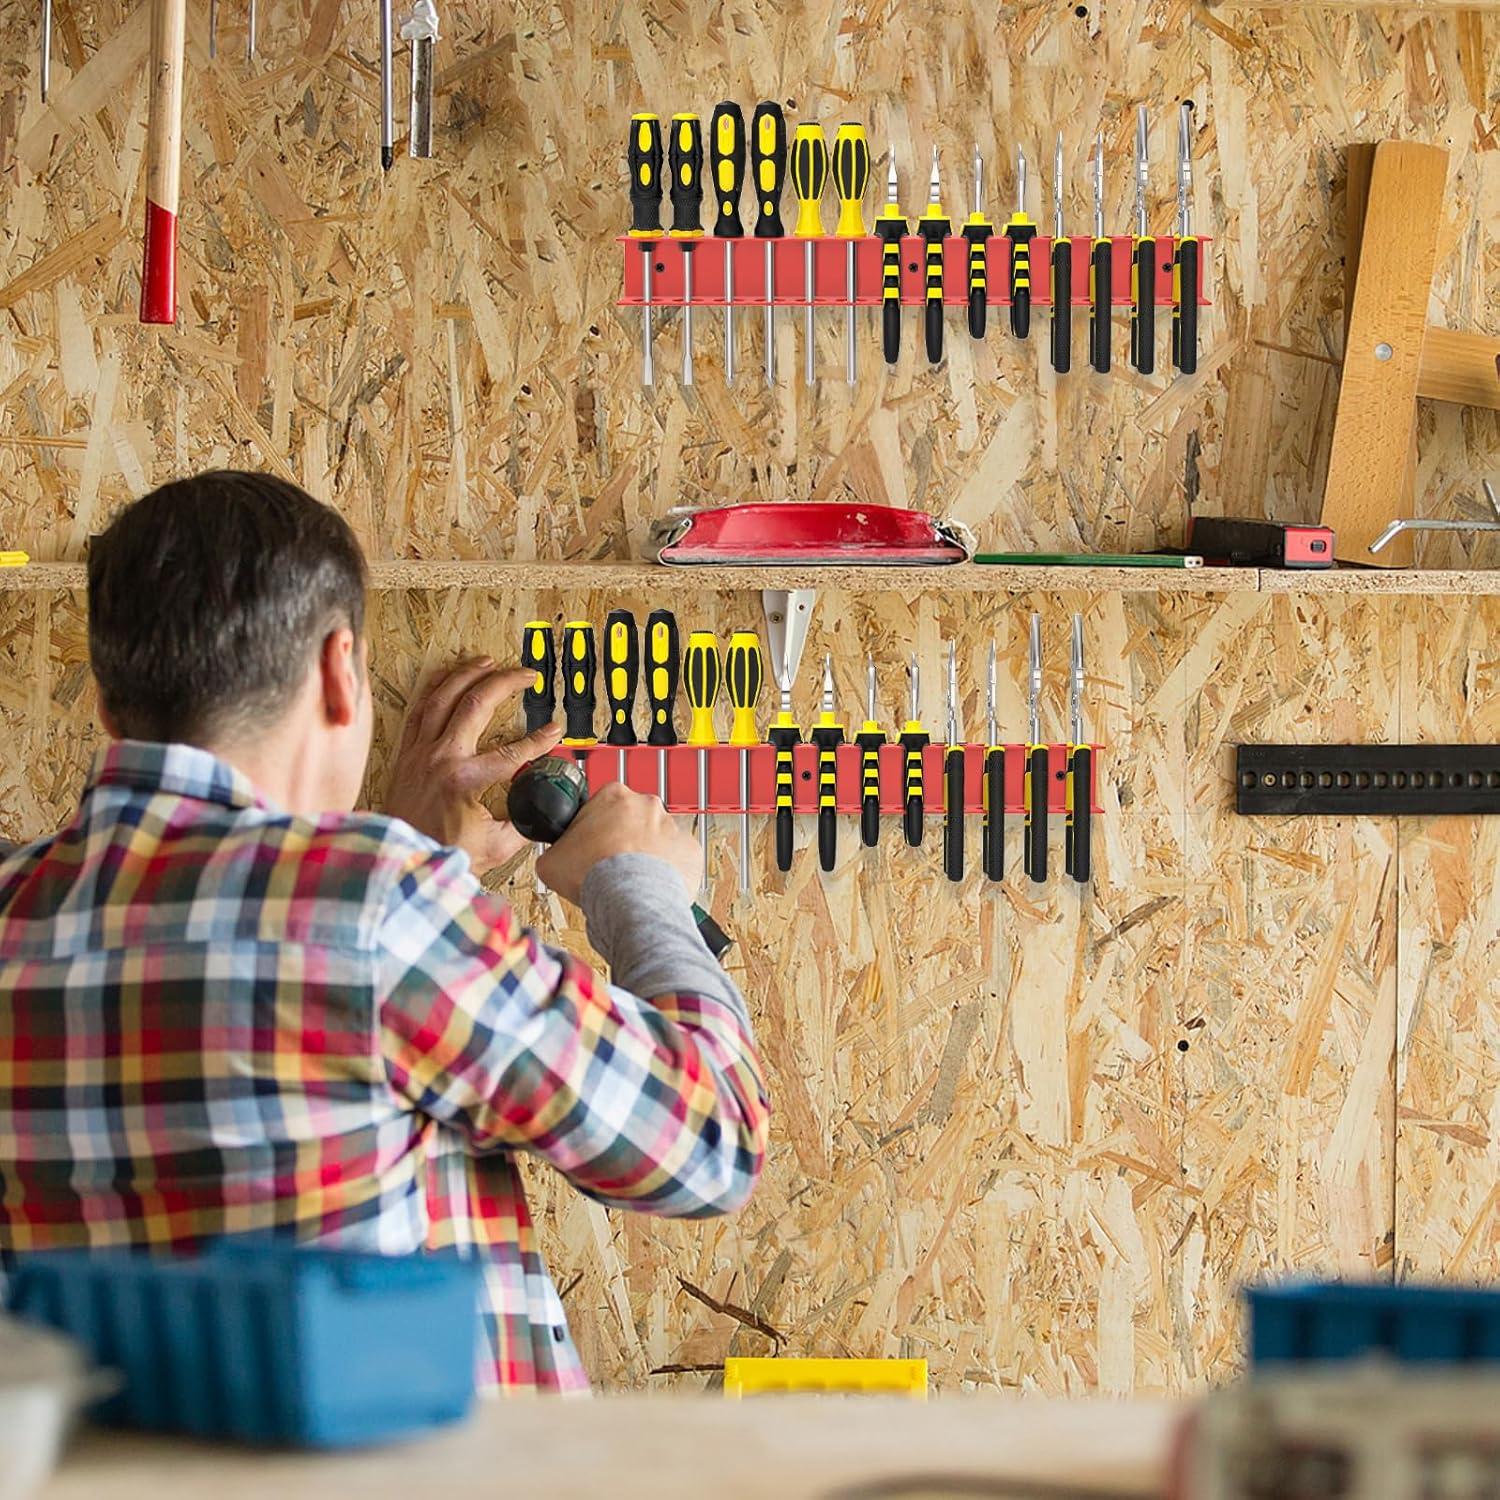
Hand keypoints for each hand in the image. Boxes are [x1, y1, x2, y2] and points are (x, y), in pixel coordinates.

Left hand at [385, 657, 561, 875]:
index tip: (554, 730)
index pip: (512, 751)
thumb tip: (543, 809)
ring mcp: (421, 752)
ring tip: (488, 661)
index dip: (539, 739)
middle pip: (476, 704)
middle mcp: (440, 758)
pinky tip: (448, 677)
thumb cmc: (438, 853)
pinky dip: (435, 688)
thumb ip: (523, 824)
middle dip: (506, 683)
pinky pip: (421, 709)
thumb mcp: (495, 846)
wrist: (400, 858)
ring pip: (443, 696)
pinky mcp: (408, 753)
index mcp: (464, 780)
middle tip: (526, 675)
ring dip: (468, 673)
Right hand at [535, 781, 702, 905]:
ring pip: (656, 838)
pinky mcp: (689, 850)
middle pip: (632, 819)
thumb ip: (556, 849)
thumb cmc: (595, 874)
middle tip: (610, 863)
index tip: (592, 843)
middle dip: (623, 838)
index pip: (602, 805)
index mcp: (614, 796)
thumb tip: (556, 855)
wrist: (629, 898)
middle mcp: (647, 805)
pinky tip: (650, 884)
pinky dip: (668, 870)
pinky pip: (677, 858)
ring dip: (646, 854)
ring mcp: (672, 826)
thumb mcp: (552, 859)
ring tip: (630, 879)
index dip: (594, 827)